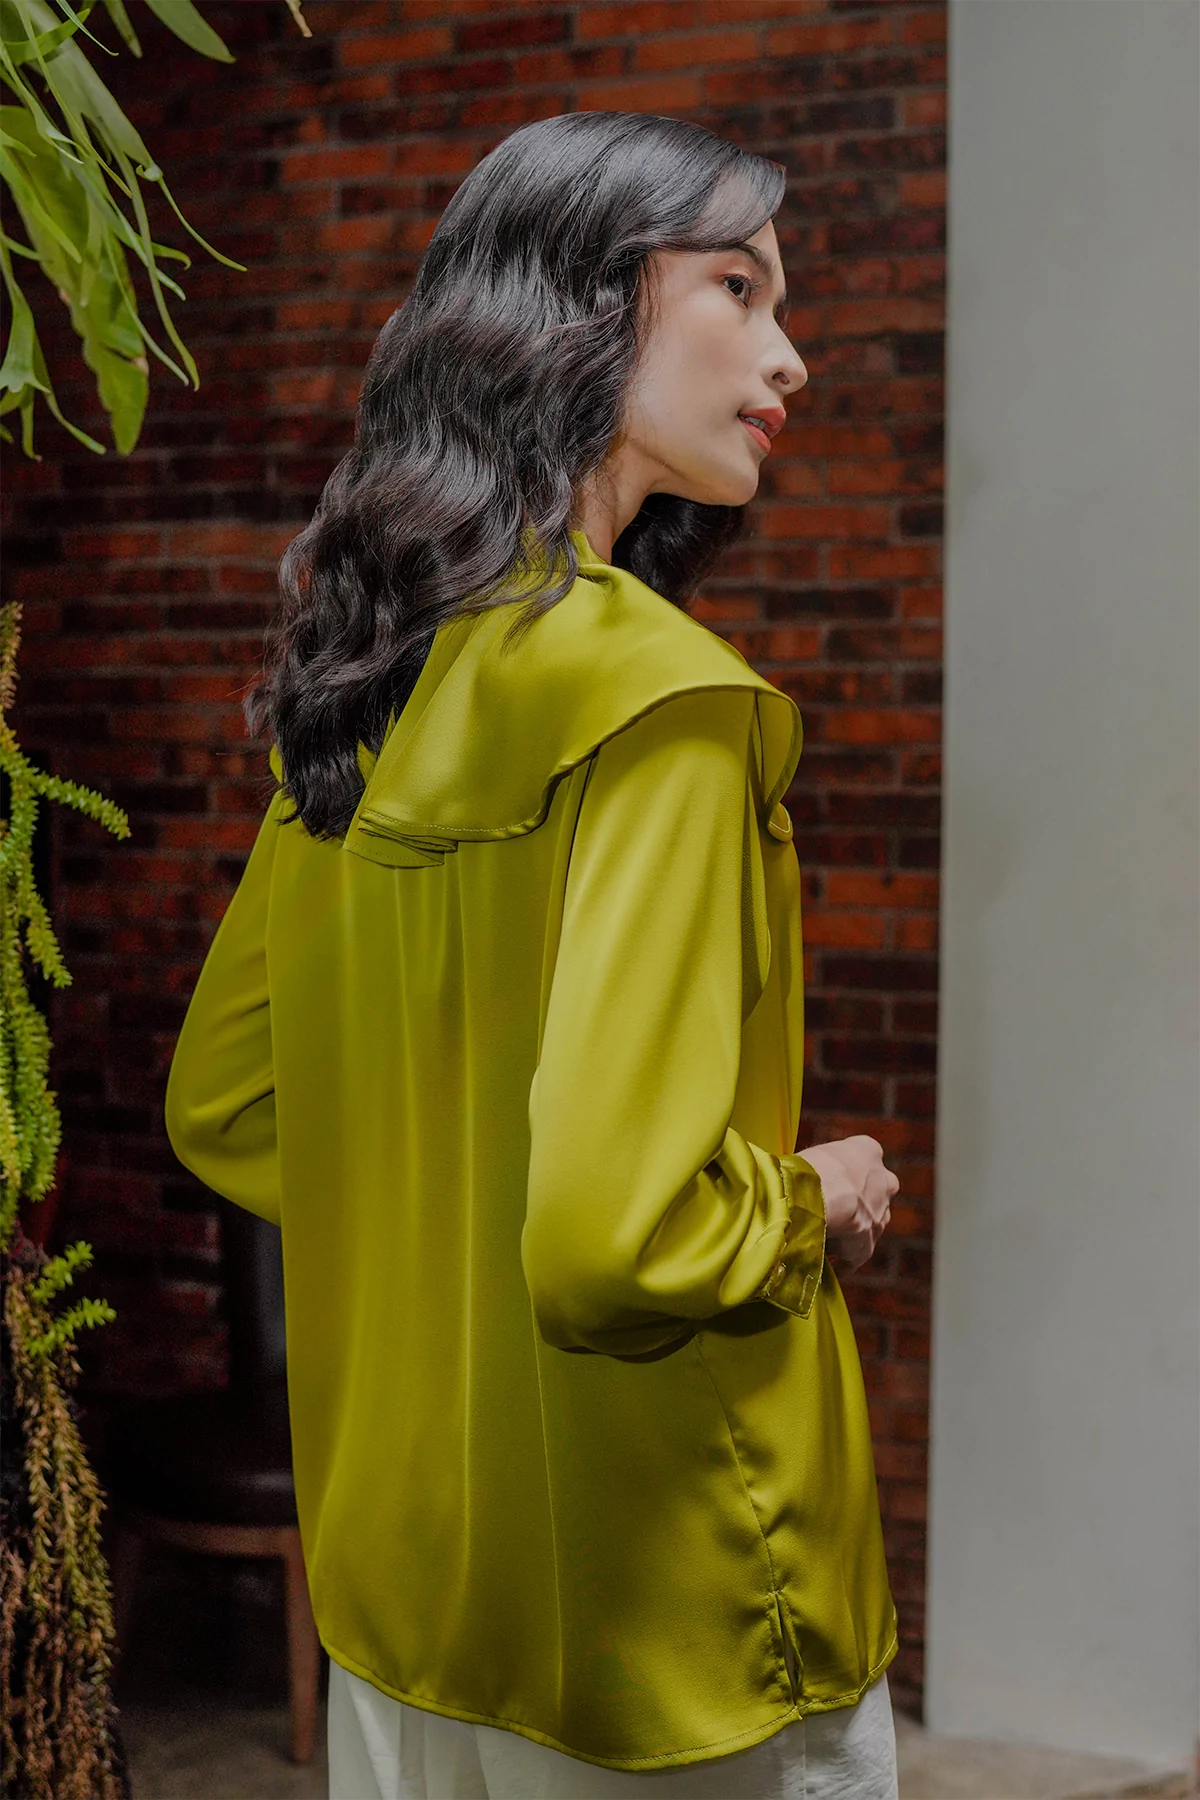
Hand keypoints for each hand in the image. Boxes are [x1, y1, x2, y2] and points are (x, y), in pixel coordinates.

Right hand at [798, 1136, 898, 1274]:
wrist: (819, 1194)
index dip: (844, 1173)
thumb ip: (825, 1163)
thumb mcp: (819, 1153)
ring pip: (871, 1221)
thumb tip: (808, 1177)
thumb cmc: (808, 1166)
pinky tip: (830, 1264)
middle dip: (858, 1201)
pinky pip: (857, 1253)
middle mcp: (883, 1180)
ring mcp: (880, 1211)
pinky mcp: (869, 1240)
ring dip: (853, 1230)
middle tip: (833, 1210)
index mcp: (868, 1150)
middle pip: (874, 1192)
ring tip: (826, 1237)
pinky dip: (844, 1259)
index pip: (862, 1159)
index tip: (829, 1183)